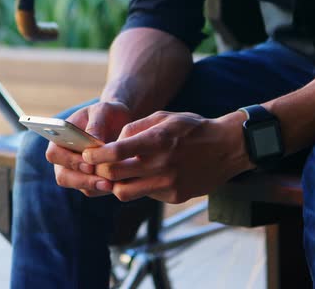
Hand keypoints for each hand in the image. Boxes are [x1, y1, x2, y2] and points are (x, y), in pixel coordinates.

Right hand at [45, 101, 132, 195]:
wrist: (120, 122)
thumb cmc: (106, 113)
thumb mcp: (102, 112)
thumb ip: (96, 125)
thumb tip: (94, 143)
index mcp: (59, 139)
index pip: (54, 154)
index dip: (68, 160)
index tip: (87, 162)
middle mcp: (64, 158)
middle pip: (64, 176)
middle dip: (82, 180)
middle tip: (102, 180)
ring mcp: (76, 172)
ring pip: (80, 187)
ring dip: (95, 186)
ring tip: (111, 185)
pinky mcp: (90, 181)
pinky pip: (93, 190)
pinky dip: (104, 189)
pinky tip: (118, 184)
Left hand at [82, 111, 253, 202]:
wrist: (229, 148)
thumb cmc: (193, 128)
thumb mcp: (164, 117)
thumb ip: (135, 129)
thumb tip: (113, 143)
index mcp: (157, 141)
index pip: (115, 153)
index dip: (96, 155)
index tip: (86, 154)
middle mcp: (161, 165)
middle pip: (114, 175)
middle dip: (100, 170)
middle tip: (97, 165)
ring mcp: (168, 184)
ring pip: (124, 192)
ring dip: (117, 183)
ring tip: (120, 173)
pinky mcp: (174, 197)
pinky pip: (145, 195)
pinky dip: (140, 187)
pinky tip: (149, 175)